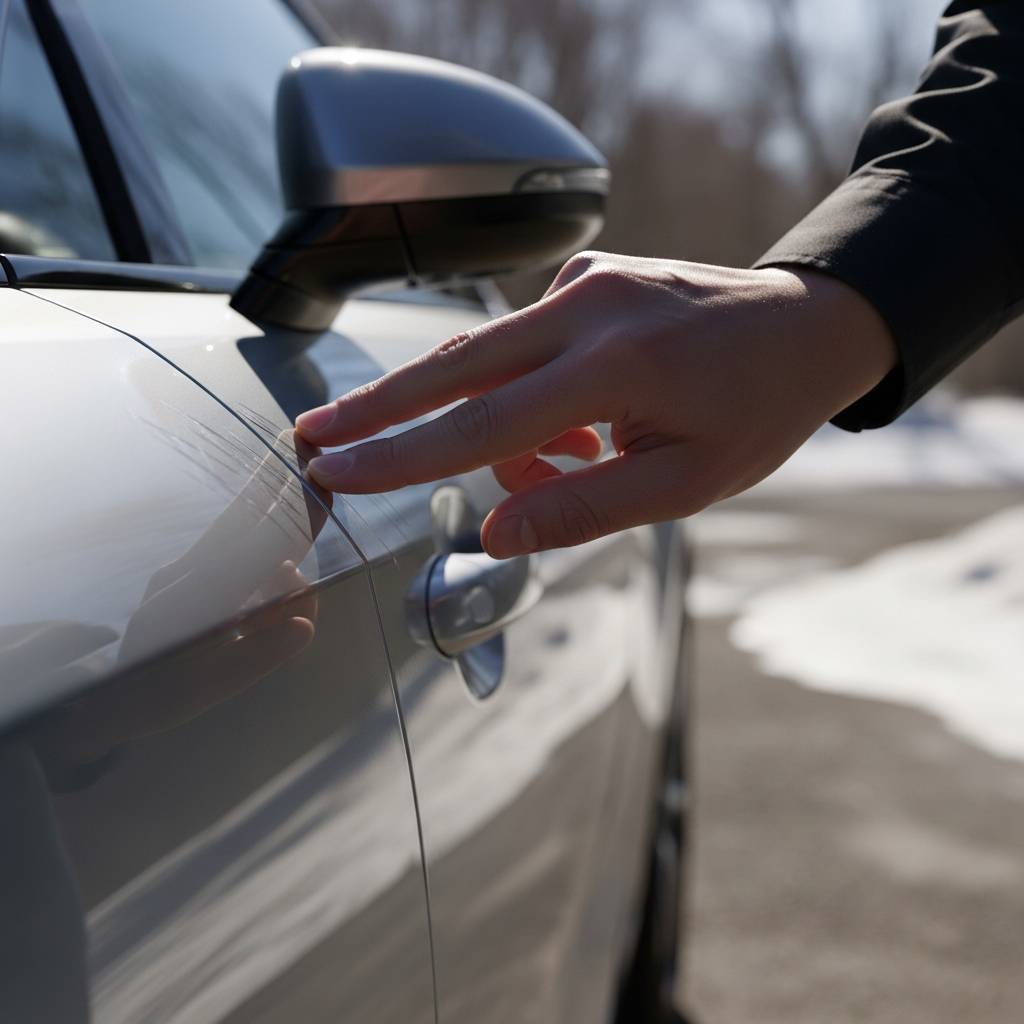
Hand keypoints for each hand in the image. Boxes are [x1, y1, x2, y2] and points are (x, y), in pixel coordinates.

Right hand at [297, 253, 895, 556]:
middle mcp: (588, 308)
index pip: (481, 424)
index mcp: (615, 365)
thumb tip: (495, 533)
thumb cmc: (754, 411)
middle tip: (314, 438)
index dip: (399, 455)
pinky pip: (526, 343)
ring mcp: (585, 281)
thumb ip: (584, 509)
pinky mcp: (587, 273)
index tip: (335, 471)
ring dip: (502, 425)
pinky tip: (588, 418)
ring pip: (493, 364)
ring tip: (575, 460)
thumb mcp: (686, 486)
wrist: (807, 324)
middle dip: (379, 409)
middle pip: (453, 366)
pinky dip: (531, 391)